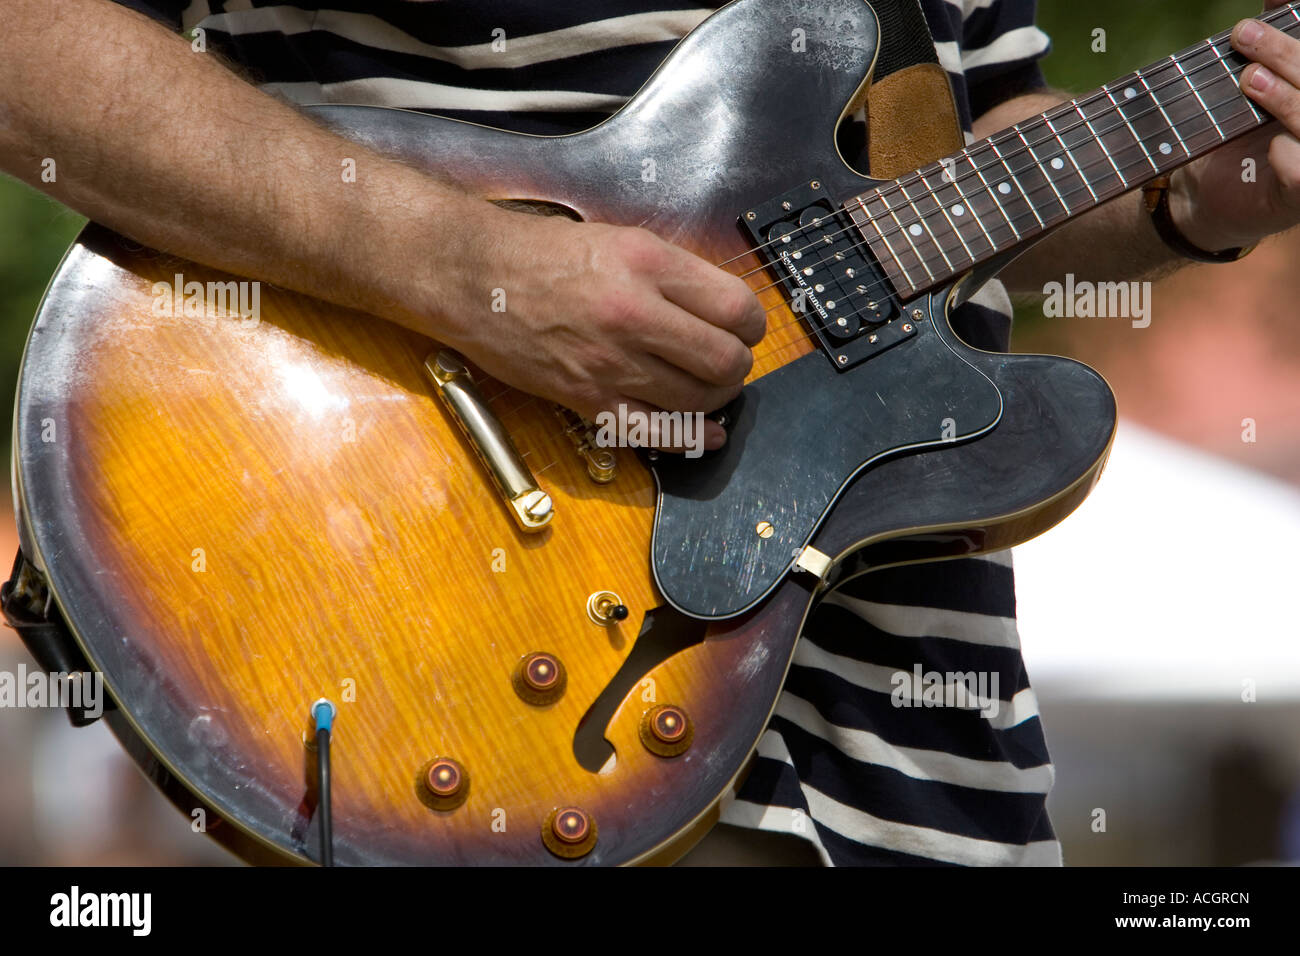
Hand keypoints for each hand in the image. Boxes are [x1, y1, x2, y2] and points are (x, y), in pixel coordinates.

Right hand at [424, 205, 764, 452]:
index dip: (753, 325)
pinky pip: (655, 432)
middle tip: (728, 360)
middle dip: (737, 366)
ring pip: (698, 400)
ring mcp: (610, 362)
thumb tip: (722, 311)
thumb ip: (673, 274)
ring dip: (716, 399)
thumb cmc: (539, 255)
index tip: (745, 328)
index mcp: (647, 264)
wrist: (472, 278)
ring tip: (710, 388)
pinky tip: (706, 434)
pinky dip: (690, 438)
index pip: (736, 308)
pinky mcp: (587, 399)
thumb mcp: (619, 240)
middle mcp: (634, 314)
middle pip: (724, 360)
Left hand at [1173, 1, 1299, 250]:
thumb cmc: (1240, 127)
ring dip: (1286, 100)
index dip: (1297, 34)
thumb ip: (1280, 33)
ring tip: (1249, 79)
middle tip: (1244, 33)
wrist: (1207, 194)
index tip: (1279, 8)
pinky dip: (1286, 153)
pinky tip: (1267, 145)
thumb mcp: (1263, 75)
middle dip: (1288, 55)